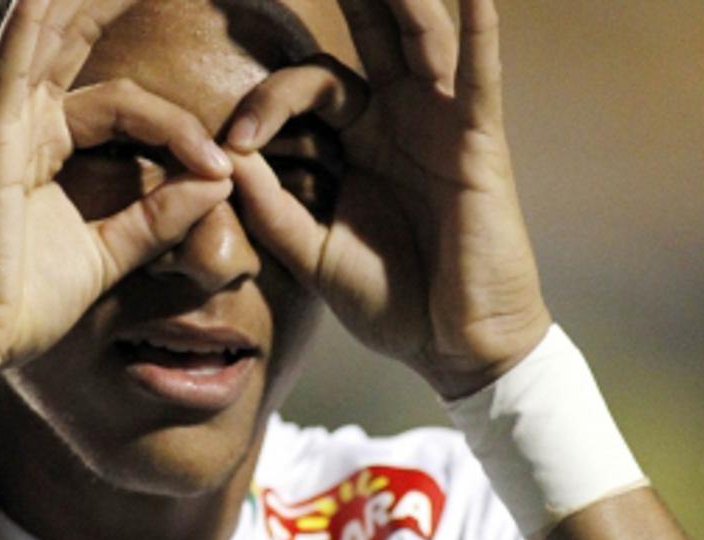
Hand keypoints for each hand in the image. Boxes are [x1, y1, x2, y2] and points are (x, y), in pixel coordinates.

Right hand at [0, 0, 233, 372]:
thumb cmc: (25, 302)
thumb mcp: (109, 254)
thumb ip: (159, 217)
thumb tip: (219, 181)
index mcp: (47, 147)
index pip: (126, 108)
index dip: (178, 128)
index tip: (223, 168)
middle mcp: (22, 125)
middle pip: (77, 46)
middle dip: (114, 4)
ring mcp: (1, 127)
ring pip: (47, 38)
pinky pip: (10, 67)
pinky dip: (29, 24)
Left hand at [225, 0, 549, 398]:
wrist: (452, 345)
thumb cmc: (390, 299)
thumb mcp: (313, 251)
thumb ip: (273, 205)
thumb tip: (225, 155)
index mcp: (358, 140)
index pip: (308, 86)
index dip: (267, 102)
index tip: (235, 144)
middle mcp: (399, 117)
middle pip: (367, 32)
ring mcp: (441, 122)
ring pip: (417, 37)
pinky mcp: (479, 141)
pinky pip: (478, 74)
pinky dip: (475, 29)